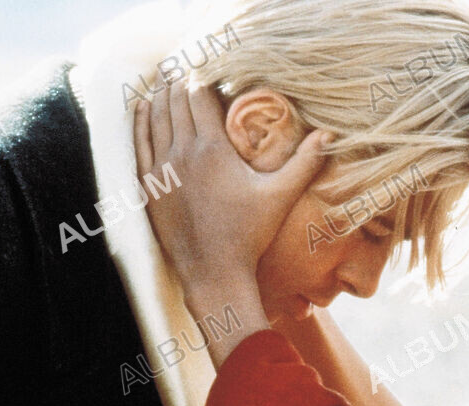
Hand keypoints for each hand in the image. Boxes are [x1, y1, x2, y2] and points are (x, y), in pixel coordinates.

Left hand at [133, 78, 331, 294]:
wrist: (213, 273)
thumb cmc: (249, 235)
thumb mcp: (280, 196)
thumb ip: (305, 163)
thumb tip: (330, 135)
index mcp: (211, 148)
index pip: (199, 94)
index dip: (203, 76)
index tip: (212, 70)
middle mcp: (181, 152)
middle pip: (174, 100)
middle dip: (181, 81)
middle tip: (190, 69)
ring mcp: (161, 169)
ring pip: (154, 116)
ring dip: (160, 95)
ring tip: (167, 81)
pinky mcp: (149, 185)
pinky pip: (139, 141)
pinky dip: (141, 120)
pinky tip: (144, 107)